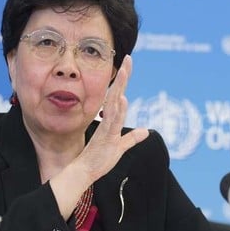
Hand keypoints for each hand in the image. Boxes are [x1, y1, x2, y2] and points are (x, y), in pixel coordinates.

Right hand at [49, 55, 148, 217]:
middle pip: (117, 94)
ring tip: (124, 71)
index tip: (128, 65)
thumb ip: (132, 139)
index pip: (120, 96)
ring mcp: (106, 127)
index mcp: (112, 120)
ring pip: (114, 103)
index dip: (124, 81)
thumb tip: (145, 131)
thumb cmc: (99, 160)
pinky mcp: (104, 136)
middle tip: (128, 58)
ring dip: (120, 87)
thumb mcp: (120, 148)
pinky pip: (111, 120)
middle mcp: (109, 120)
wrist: (84, 172)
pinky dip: (116, 110)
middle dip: (123, 76)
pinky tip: (121, 99)